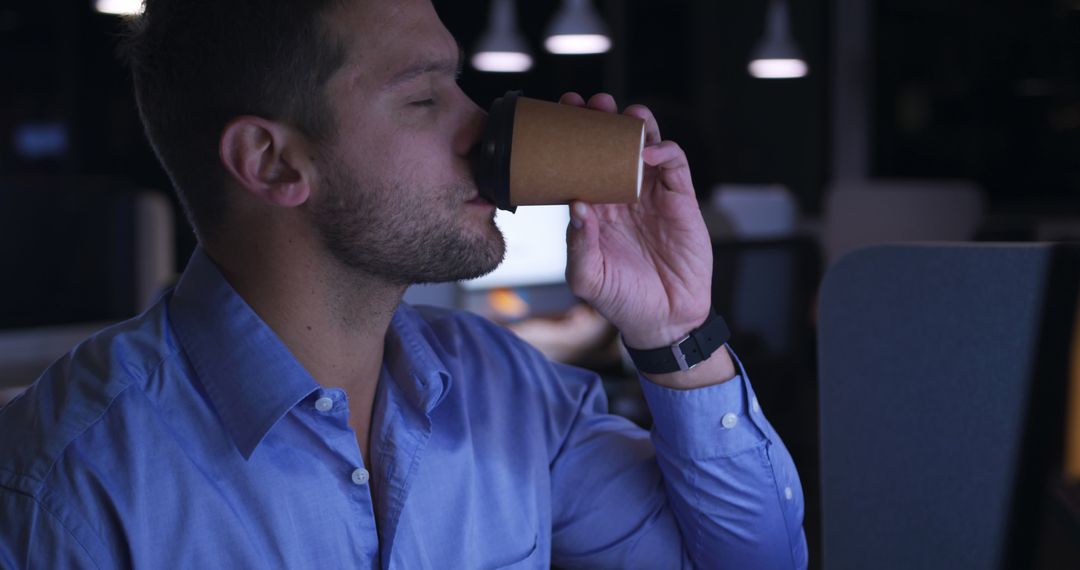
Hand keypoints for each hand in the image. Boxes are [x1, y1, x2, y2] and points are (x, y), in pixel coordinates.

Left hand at [560, 92, 734, 387]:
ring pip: (643, 144)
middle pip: (608, 144)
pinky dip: (664, 150)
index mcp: (593, 207)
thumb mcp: (588, 277)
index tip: (555, 117)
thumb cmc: (621, 300)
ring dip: (634, 124)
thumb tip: (576, 205)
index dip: (568, 138)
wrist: (664, 319)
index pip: (576, 162)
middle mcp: (620, 194)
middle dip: (598, 119)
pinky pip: (674, 163)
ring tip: (623, 114)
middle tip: (587, 104)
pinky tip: (649, 151)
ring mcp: (651, 193)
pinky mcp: (680, 198)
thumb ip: (579, 244)